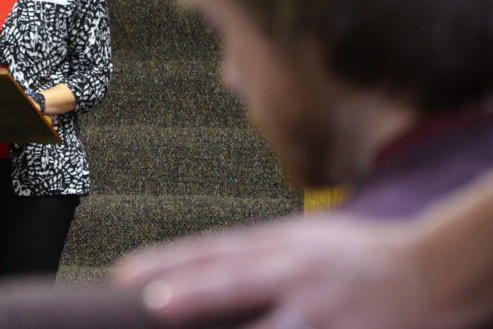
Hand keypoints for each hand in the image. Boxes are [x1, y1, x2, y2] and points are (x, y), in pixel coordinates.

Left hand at [113, 214, 432, 328]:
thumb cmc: (354, 257)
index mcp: (280, 246)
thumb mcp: (300, 241)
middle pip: (236, 283)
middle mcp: (296, 276)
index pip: (214, 252)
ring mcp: (324, 314)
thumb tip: (191, 271)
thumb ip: (249, 257)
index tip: (124, 276)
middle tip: (152, 305)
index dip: (168, 264)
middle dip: (193, 294)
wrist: (430, 274)